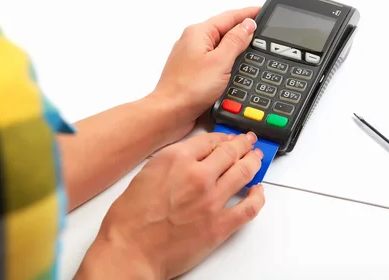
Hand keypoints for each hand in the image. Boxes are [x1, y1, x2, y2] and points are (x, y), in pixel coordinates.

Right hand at [76, 131, 265, 279]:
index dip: (223, 138)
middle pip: (230, 152)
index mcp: (176, 159)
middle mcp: (197, 175)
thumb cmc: (130, 219)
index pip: (210, 140)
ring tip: (257, 159)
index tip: (227, 139)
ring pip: (244, 173)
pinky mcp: (220, 225)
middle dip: (242, 144)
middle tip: (248, 143)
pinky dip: (258, 197)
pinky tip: (258, 192)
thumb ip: (171, 162)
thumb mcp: (146, 173)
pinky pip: (249, 208)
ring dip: (254, 162)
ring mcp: (211, 200)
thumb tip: (189, 159)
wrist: (130, 251)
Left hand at [152, 7, 258, 135]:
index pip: (229, 16)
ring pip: (220, 46)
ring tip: (253, 46)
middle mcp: (194, 42)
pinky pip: (215, 59)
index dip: (248, 14)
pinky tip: (235, 66)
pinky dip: (228, 60)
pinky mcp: (194, 71)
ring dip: (236, 46)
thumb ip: (236, 41)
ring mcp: (193, 57)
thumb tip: (248, 25)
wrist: (170, 112)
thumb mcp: (220, 61)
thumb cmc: (188, 88)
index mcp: (199, 32)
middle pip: (224, 29)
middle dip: (243, 29)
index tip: (263, 11)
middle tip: (263, 31)